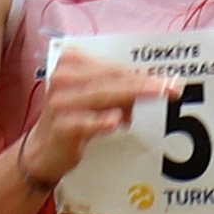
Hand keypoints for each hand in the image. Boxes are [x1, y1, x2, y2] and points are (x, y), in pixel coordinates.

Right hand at [10, 45, 160, 188]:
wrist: (42, 151)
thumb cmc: (74, 118)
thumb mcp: (95, 98)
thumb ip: (118, 89)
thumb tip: (154, 87)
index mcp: (70, 62)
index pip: (113, 66)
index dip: (141, 72)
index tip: (169, 80)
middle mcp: (62, 76)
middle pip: (110, 78)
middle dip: (143, 83)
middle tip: (171, 88)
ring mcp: (59, 101)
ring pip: (100, 94)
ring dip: (131, 96)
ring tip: (157, 95)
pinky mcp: (59, 126)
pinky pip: (83, 122)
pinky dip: (100, 121)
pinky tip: (116, 121)